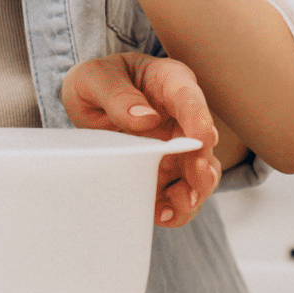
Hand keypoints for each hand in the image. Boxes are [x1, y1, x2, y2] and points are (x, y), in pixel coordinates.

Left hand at [61, 51, 223, 226]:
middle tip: (198, 178)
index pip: (189, 98)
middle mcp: (181, 117)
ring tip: (183, 204)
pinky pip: (177, 193)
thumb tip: (146, 120)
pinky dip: (175, 208)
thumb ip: (118, 95)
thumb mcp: (95, 78)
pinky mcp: (165, 172)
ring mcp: (176, 147)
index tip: (204, 137)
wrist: (90, 100)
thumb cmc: (97, 80)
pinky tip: (163, 214)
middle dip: (203, 164)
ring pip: (198, 173)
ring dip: (195, 191)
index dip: (199, 118)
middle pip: (202, 143)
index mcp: (169, 83)